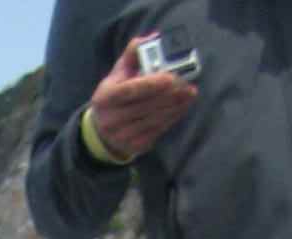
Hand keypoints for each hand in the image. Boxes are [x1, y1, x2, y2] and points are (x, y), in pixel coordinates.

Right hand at [88, 42, 198, 161]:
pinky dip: (172, 118)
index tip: (170, 77)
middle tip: (187, 84)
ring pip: (154, 119)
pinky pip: (158, 131)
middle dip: (169, 95)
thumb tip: (152, 39)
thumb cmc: (115, 94)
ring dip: (175, 106)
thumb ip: (133, 53)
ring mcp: (122, 136)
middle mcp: (111, 119)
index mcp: (105, 97)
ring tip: (189, 94)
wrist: (102, 131)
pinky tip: (182, 107)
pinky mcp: (135, 146)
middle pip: (145, 106)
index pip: (130, 90)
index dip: (151, 84)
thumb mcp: (118, 72)